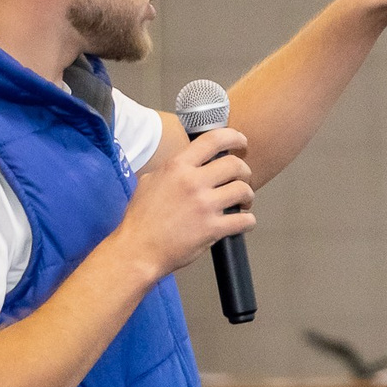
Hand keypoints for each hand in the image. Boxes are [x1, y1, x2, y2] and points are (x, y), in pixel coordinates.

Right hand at [117, 125, 252, 278]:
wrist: (138, 249)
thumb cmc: (141, 219)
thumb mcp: (149, 182)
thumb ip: (171, 170)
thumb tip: (186, 165)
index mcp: (177, 167)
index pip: (212, 140)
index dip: (234, 137)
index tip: (241, 142)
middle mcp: (192, 182)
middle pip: (235, 165)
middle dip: (244, 172)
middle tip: (242, 179)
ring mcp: (204, 205)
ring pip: (244, 190)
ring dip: (248, 196)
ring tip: (242, 202)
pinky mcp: (213, 228)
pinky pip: (244, 220)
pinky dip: (248, 221)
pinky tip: (242, 222)